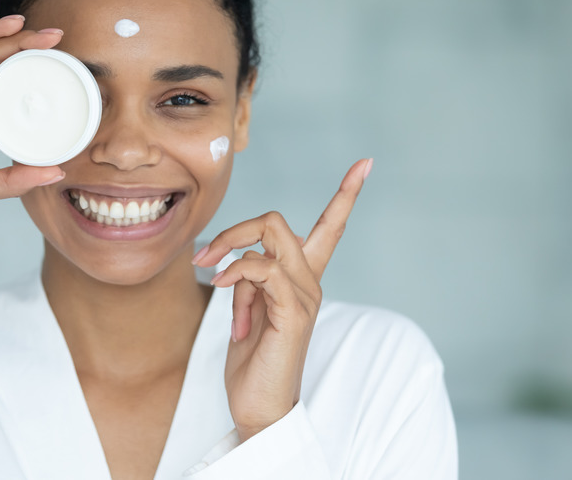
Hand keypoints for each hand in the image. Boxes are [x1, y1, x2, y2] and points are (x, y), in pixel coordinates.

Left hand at [192, 158, 372, 439]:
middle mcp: (310, 284)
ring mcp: (305, 297)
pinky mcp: (293, 313)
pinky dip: (237, 272)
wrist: (259, 407)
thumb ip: (249, 279)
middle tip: (206, 256)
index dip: (347, 195)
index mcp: (302, 281)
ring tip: (213, 280)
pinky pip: (264, 268)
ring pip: (270, 238)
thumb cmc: (253, 361)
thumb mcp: (247, 310)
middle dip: (236, 228)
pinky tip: (222, 287)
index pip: (330, 229)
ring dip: (229, 251)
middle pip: (278, 222)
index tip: (365, 164)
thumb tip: (235, 258)